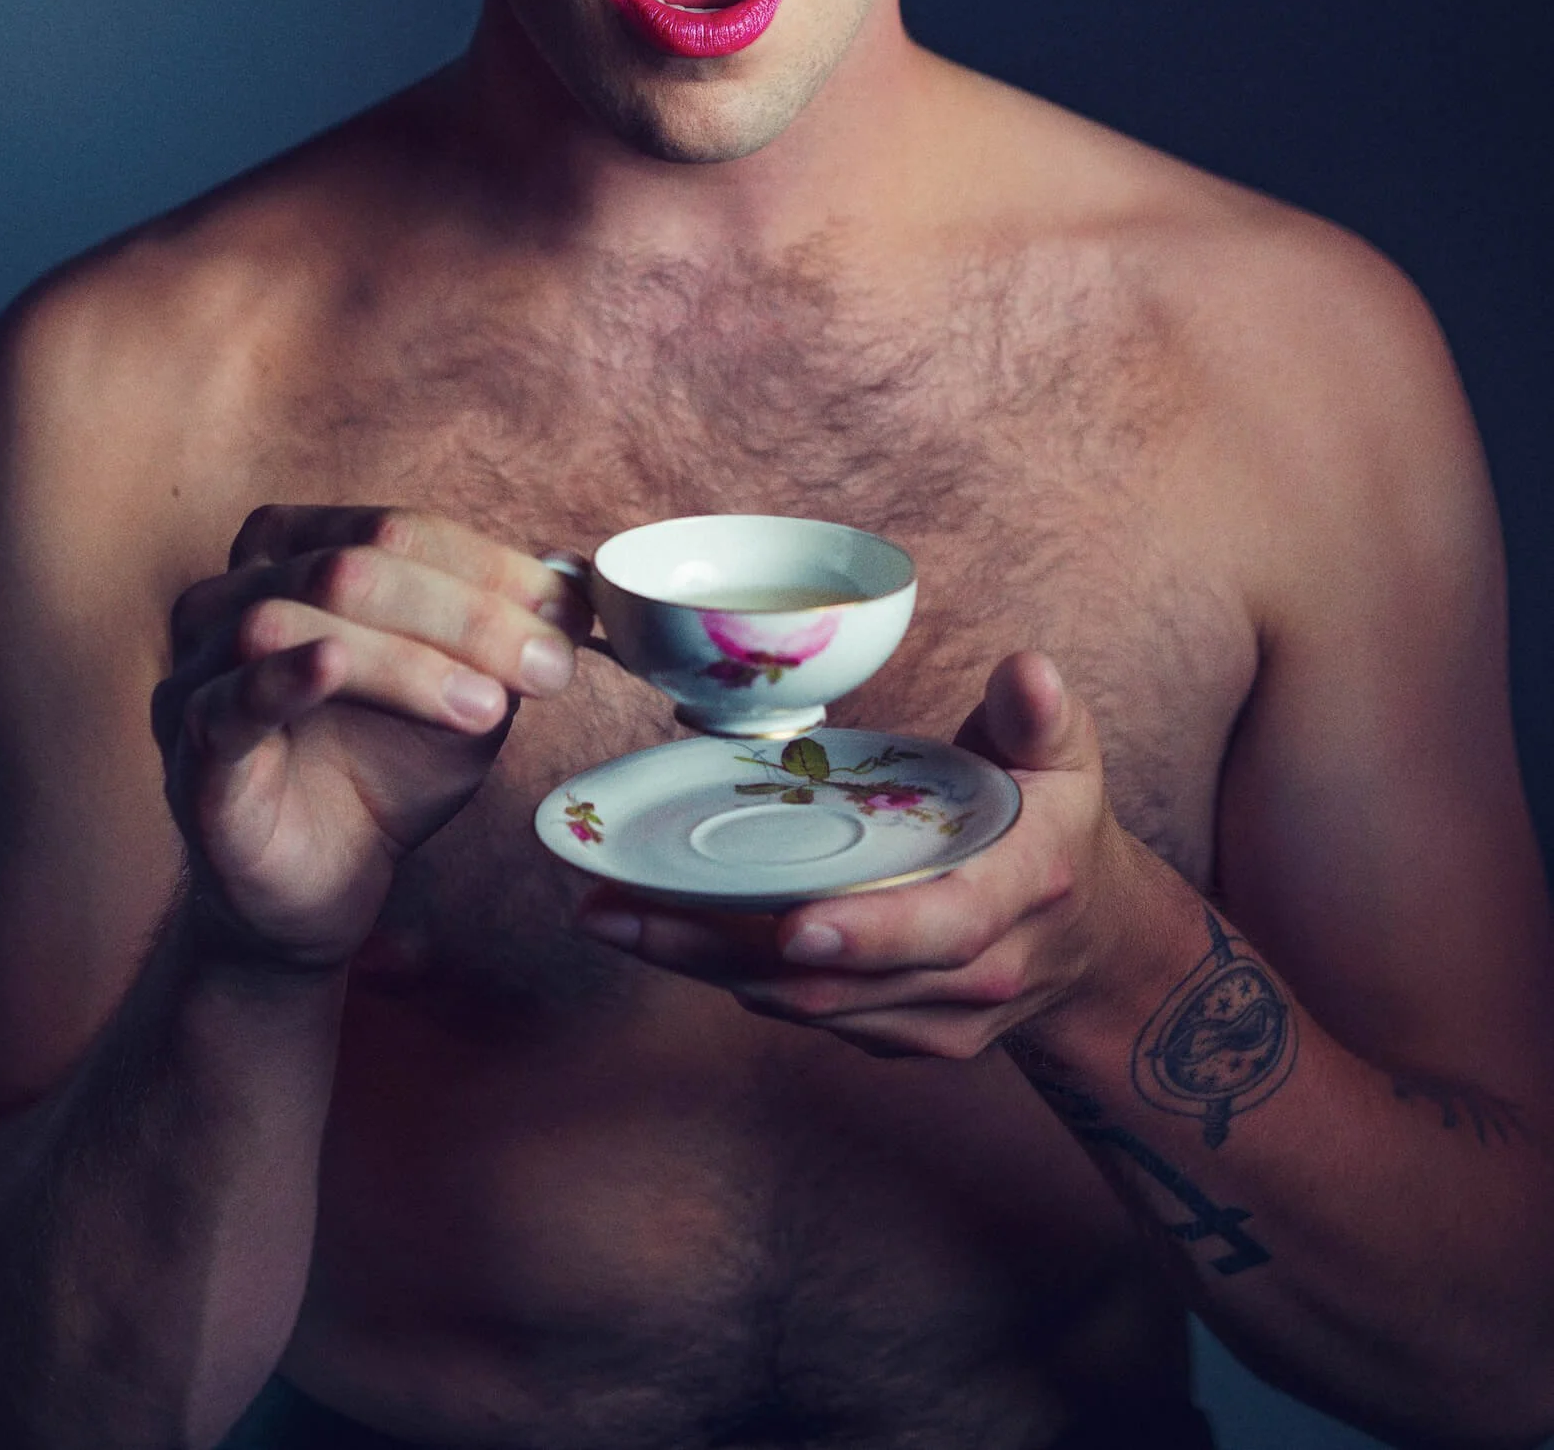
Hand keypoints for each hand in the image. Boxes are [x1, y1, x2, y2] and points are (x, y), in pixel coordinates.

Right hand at [154, 506, 589, 972]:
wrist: (323, 886)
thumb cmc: (385, 768)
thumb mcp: (466, 688)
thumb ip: (506, 633)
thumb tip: (576, 582)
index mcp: (295, 554)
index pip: (398, 528)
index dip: (492, 567)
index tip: (568, 615)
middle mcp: (232, 595)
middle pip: (352, 564)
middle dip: (466, 614)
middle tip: (547, 667)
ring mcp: (201, 671)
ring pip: (289, 618)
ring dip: (404, 657)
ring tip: (484, 706)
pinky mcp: (193, 752)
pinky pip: (229, 701)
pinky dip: (284, 677)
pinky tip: (333, 668)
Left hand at [577, 650, 1147, 1058]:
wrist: (1097, 943)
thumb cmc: (1060, 826)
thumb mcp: (1067, 758)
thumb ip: (1040, 714)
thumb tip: (1026, 672)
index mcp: (1020, 891)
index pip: (943, 926)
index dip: (867, 933)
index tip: (790, 924)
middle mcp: (978, 972)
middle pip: (839, 982)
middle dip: (721, 952)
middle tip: (620, 912)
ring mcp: (935, 1018)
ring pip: (807, 1008)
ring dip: (702, 967)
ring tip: (611, 917)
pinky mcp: (897, 1037)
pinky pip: (806, 1014)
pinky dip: (732, 978)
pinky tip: (663, 937)